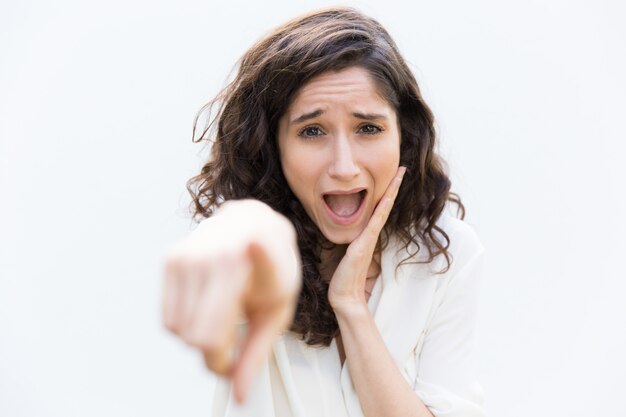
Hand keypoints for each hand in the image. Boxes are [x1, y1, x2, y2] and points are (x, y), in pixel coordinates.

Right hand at [161, 199, 300, 403]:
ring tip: (224, 313)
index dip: (220, 345)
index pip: (215, 331)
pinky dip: (187, 323)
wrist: (254, 221)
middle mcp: (206, 258)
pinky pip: (168, 318)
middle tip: (236, 337)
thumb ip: (256, 353)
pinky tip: (208, 304)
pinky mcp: (170, 260)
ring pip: (178, 332)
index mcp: (238, 266)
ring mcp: (184, 257)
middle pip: (196, 340)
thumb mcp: (277, 308)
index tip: (227, 346)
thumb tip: (239, 393)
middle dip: (216, 352)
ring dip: (201, 336)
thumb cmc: (272, 264)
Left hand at [327, 166, 405, 312]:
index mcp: (367, 235)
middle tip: (402, 168)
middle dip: (394, 186)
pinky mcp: (362, 246)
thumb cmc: (344, 277)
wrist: (345, 296)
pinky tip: (386, 198)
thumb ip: (353, 244)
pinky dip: (381, 210)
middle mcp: (370, 235)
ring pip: (382, 210)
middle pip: (385, 205)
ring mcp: (368, 240)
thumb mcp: (348, 254)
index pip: (380, 209)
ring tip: (398, 175)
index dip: (387, 192)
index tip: (393, 176)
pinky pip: (374, 224)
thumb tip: (352, 236)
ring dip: (391, 192)